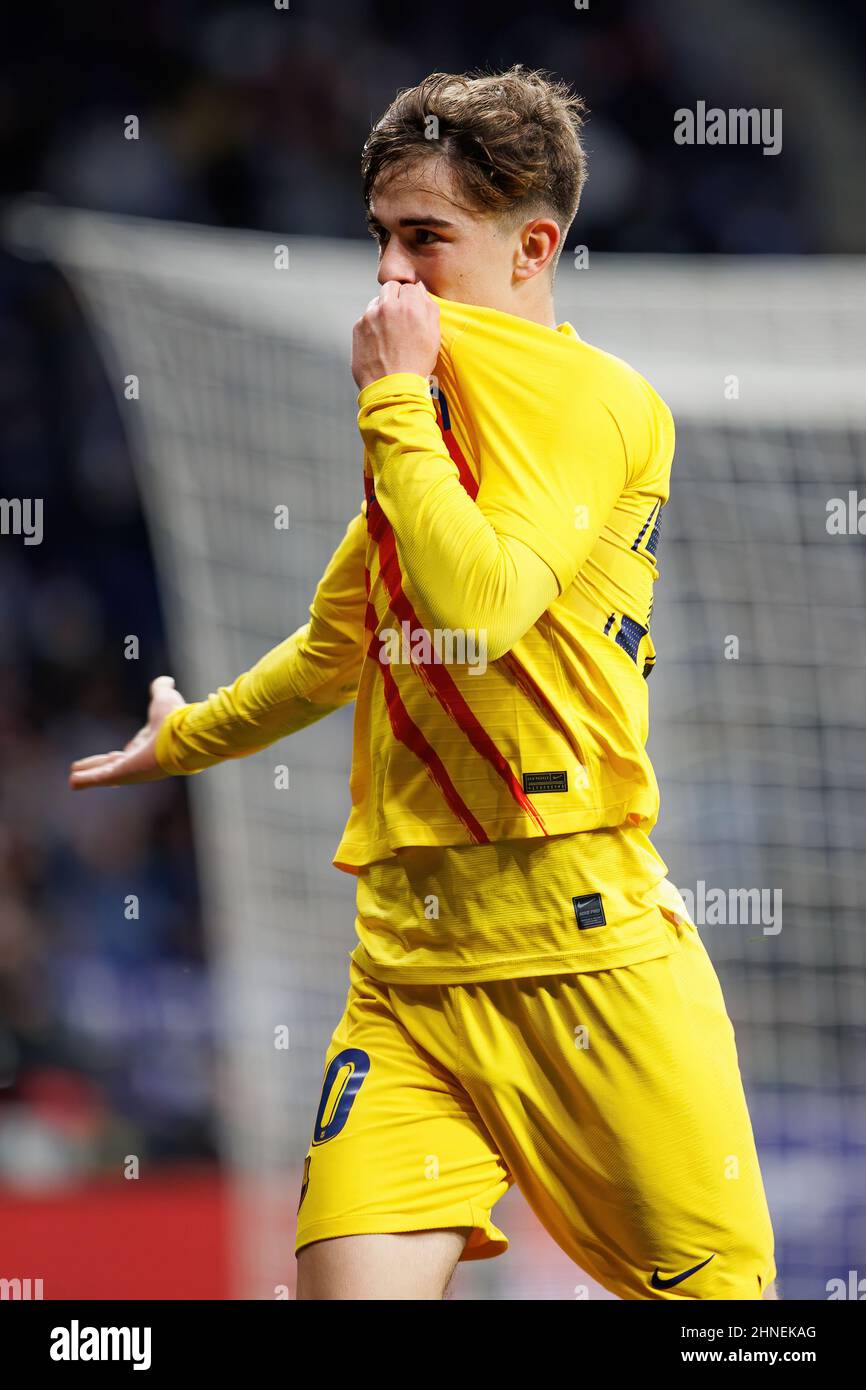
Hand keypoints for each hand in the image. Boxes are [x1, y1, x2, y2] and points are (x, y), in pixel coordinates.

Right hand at [69, 675, 185, 789]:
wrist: (181, 735)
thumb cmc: (175, 719)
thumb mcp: (164, 698)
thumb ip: (161, 688)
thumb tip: (167, 680)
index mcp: (150, 744)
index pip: (134, 750)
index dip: (128, 751)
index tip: (121, 752)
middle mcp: (140, 759)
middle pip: (117, 764)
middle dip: (102, 766)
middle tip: (86, 768)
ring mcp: (131, 770)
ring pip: (105, 774)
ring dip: (90, 774)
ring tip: (73, 778)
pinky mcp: (122, 775)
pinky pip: (99, 778)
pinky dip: (85, 780)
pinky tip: (72, 782)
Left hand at [352, 281, 440, 390]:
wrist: (392, 388)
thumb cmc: (416, 365)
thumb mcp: (434, 336)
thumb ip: (429, 308)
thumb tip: (421, 292)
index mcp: (410, 306)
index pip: (410, 286)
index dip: (412, 298)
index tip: (412, 310)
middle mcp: (388, 306)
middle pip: (391, 287)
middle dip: (396, 297)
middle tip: (400, 316)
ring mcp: (370, 316)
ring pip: (377, 302)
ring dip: (383, 310)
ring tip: (390, 333)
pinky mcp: (358, 328)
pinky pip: (366, 319)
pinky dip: (372, 326)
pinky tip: (379, 343)